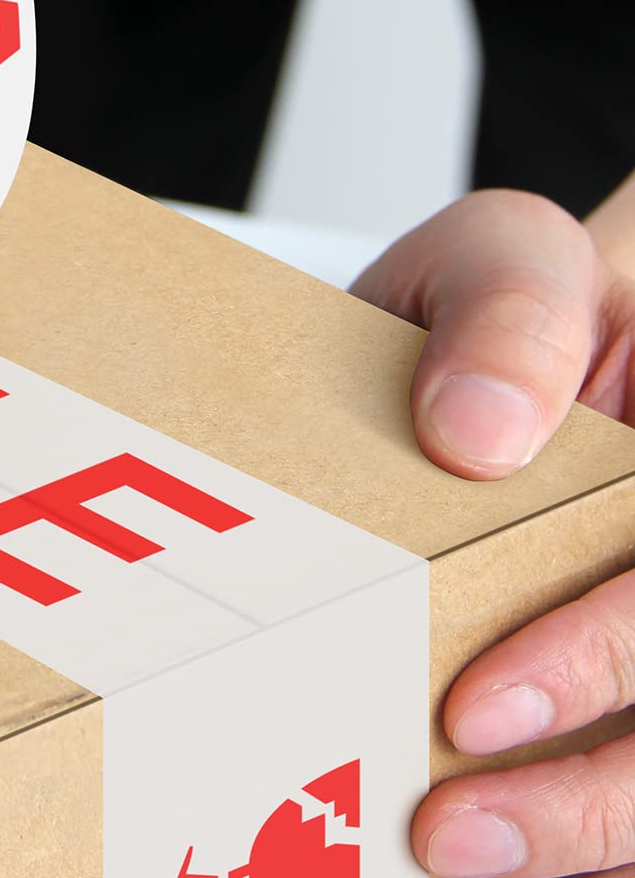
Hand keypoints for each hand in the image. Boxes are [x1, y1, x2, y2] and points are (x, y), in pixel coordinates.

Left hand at [352, 189, 634, 875]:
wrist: (482, 344)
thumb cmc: (503, 311)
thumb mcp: (500, 258)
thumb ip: (511, 310)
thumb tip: (478, 435)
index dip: (602, 653)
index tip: (482, 705)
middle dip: (597, 787)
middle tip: (458, 823)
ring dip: (595, 823)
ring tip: (464, 850)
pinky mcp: (613, 676)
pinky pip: (633, 762)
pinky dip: (595, 830)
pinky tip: (526, 852)